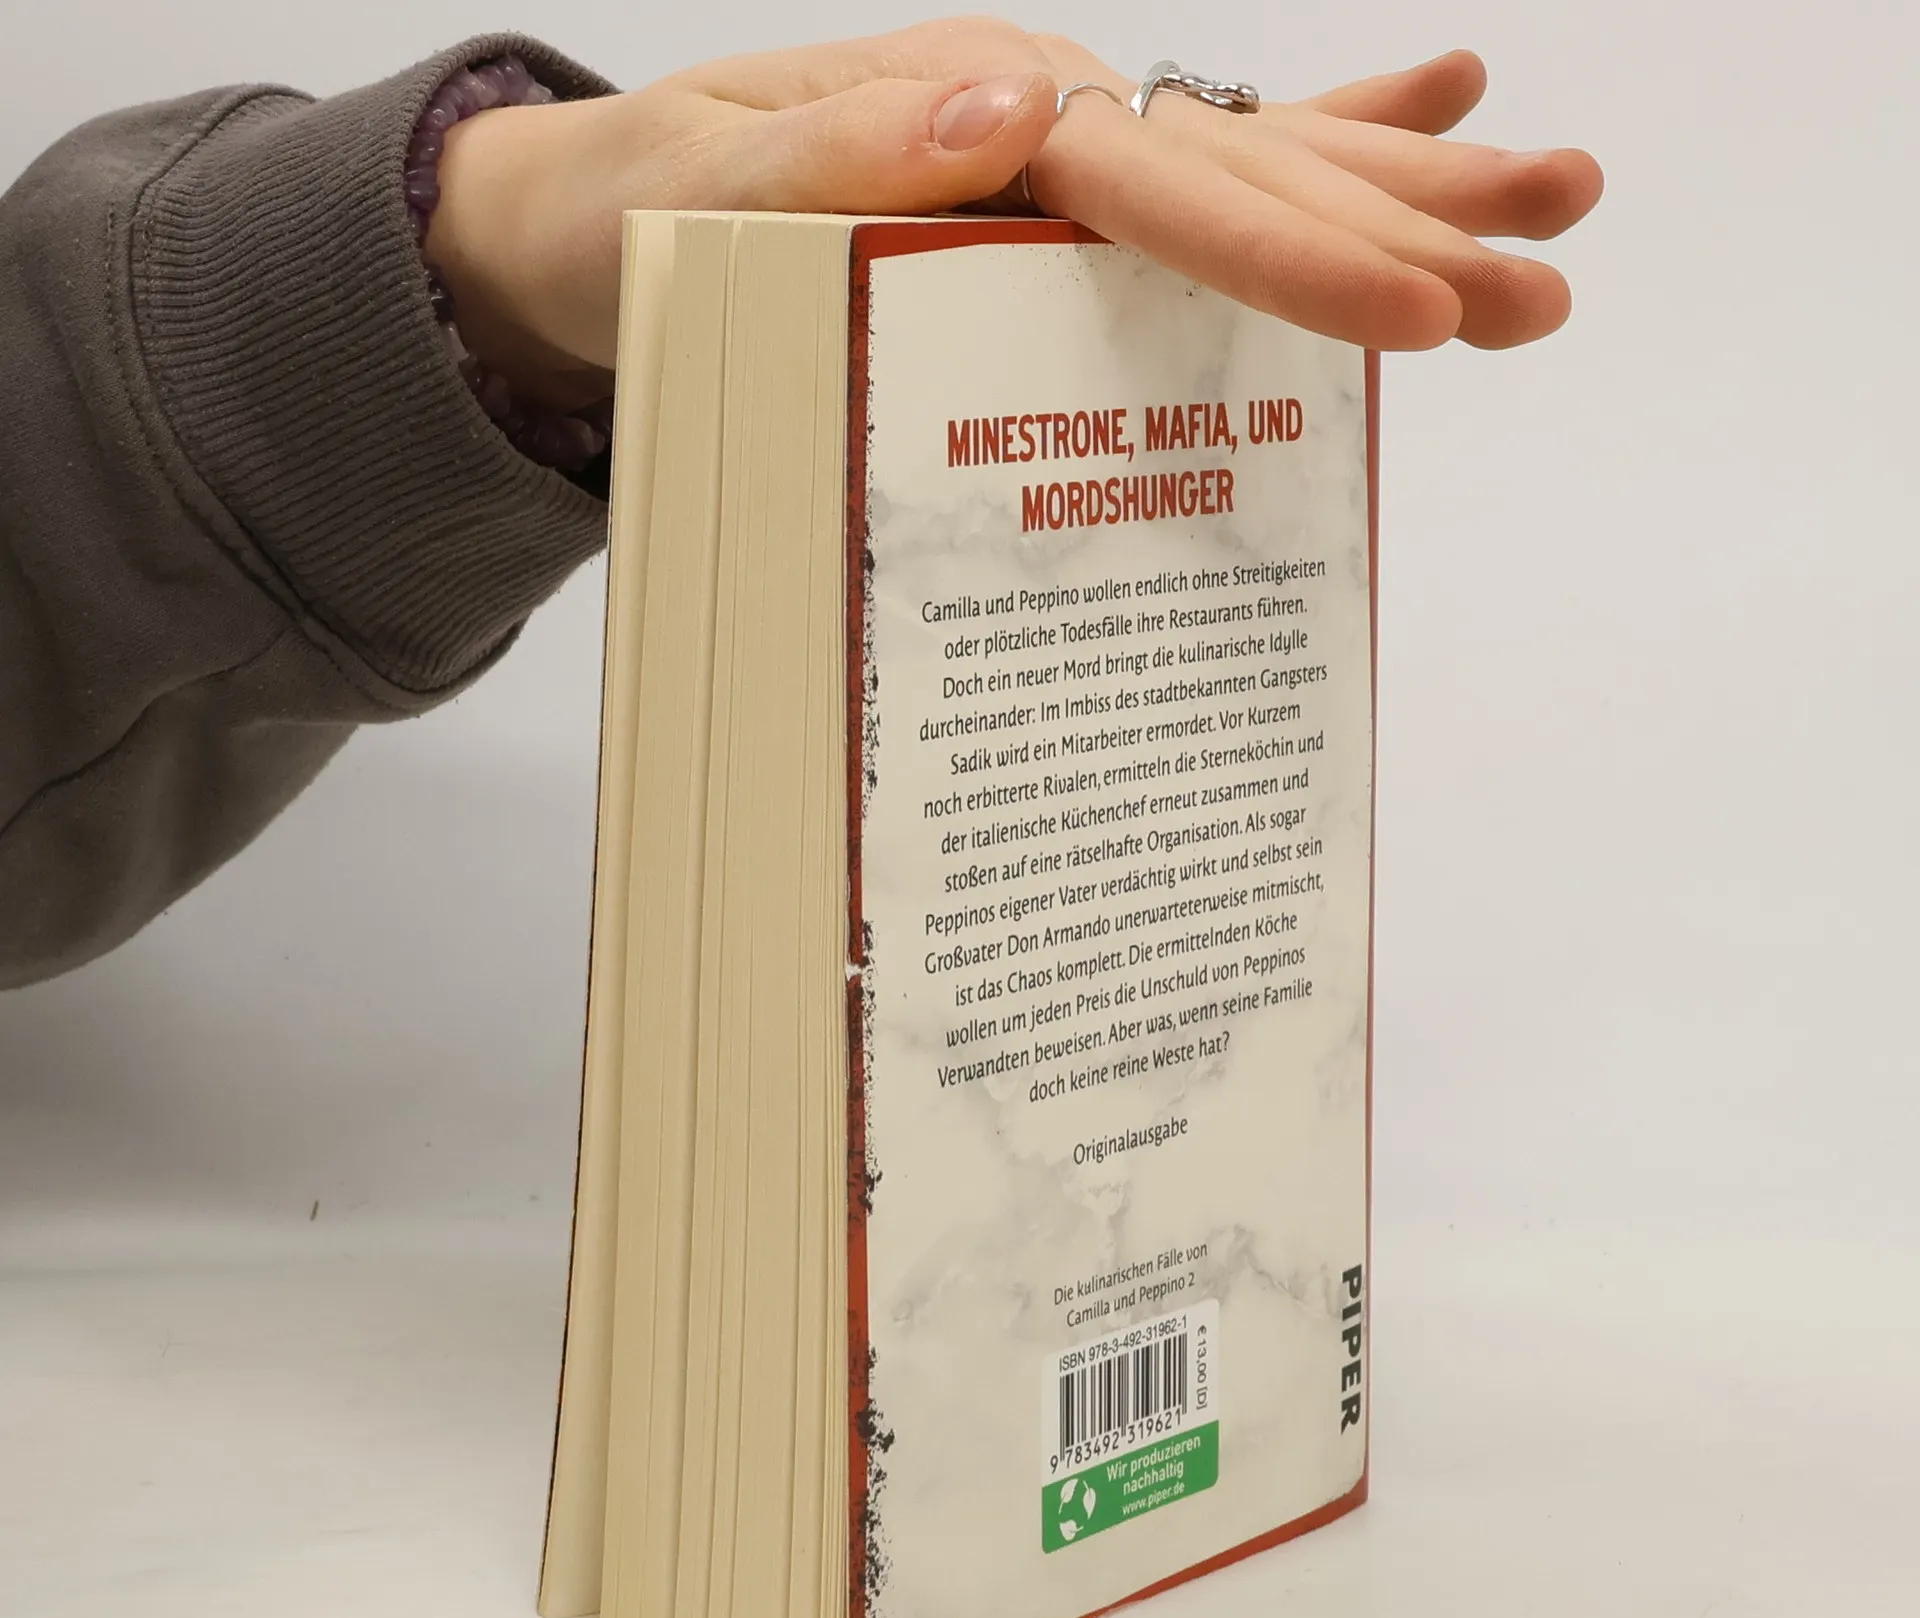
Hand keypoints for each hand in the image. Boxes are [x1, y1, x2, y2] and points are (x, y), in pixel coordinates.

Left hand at [426, 20, 1602, 409]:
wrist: (572, 233)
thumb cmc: (620, 223)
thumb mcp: (689, 189)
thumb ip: (838, 158)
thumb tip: (1020, 108)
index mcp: (964, 116)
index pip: (1158, 186)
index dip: (1293, 247)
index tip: (1414, 307)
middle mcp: (1027, 122)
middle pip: (1243, 167)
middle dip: (1402, 223)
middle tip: (1551, 266)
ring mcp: (1044, 158)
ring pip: (1250, 166)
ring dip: (1401, 186)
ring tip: (1553, 199)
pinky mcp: (1039, 206)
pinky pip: (1188, 189)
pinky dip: (1305, 158)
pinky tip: (1425, 109)